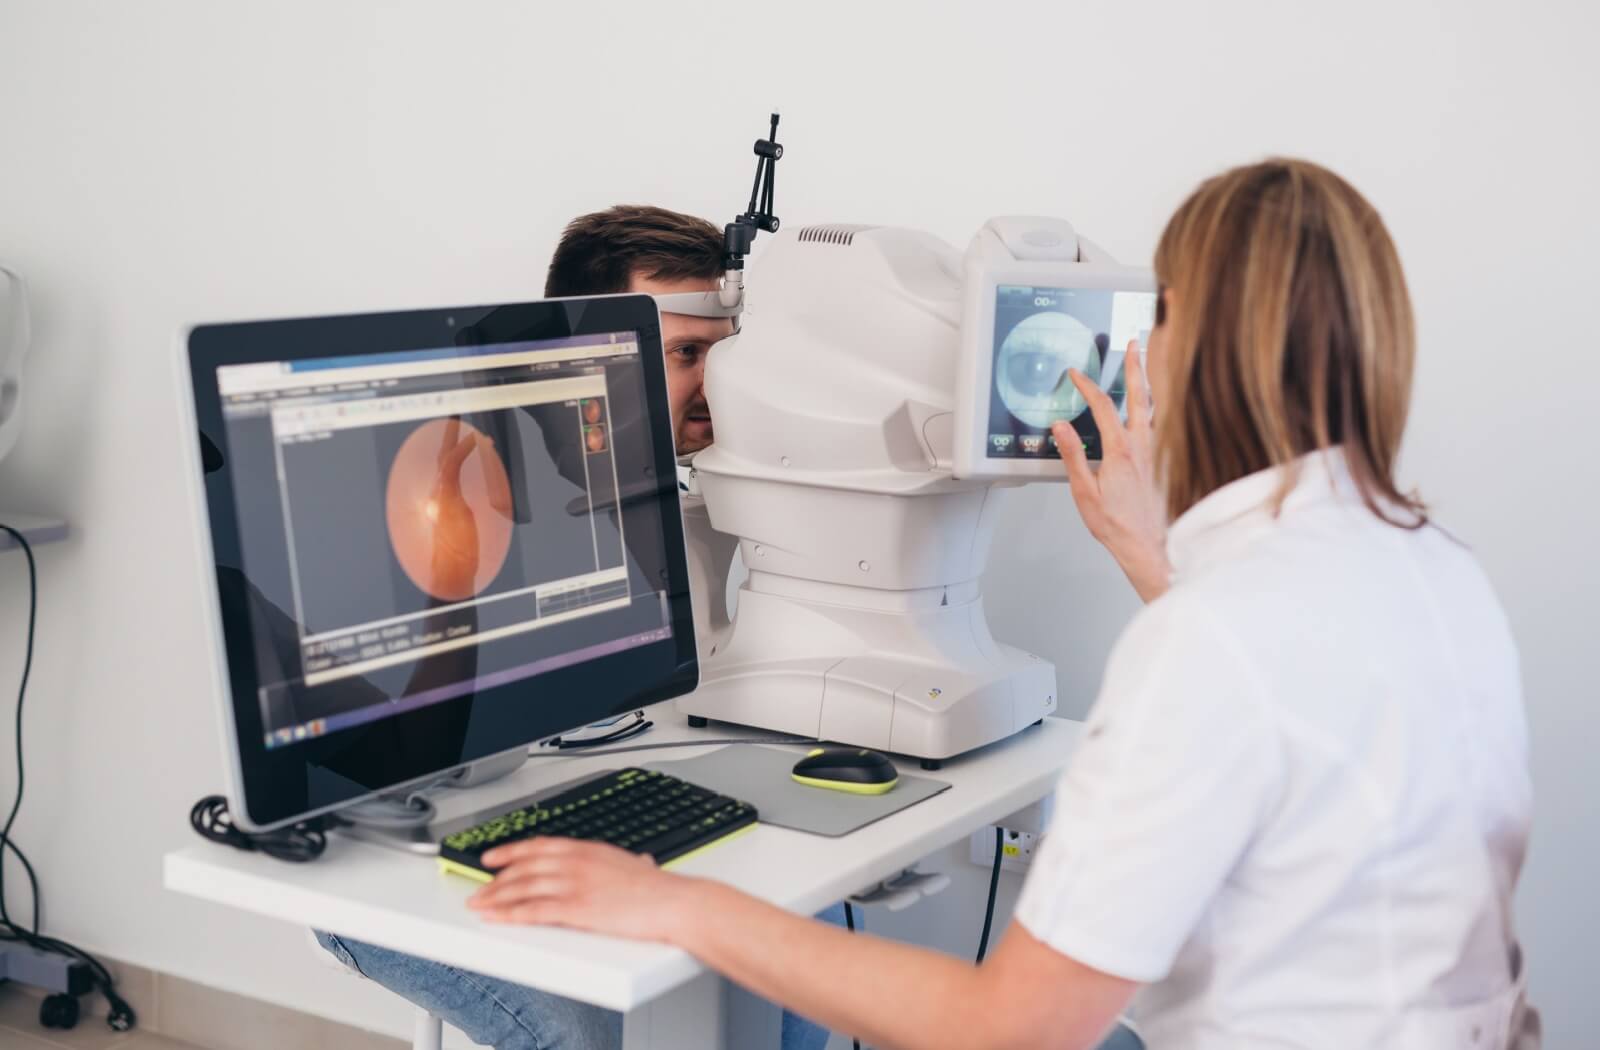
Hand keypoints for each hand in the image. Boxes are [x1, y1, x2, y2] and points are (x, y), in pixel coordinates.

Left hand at [468, 839, 699, 941]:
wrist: (673, 903)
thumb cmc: (661, 889)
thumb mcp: (641, 866)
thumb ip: (632, 863)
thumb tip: (641, 861)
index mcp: (588, 849)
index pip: (539, 846)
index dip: (511, 851)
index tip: (492, 856)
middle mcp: (577, 862)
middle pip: (525, 867)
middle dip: (496, 879)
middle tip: (478, 888)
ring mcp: (575, 884)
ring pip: (523, 888)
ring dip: (496, 897)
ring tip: (479, 905)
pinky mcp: (576, 908)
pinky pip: (534, 910)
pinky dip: (510, 914)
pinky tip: (497, 918)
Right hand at [1052, 341, 1171, 602]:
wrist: (1147, 545)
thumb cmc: (1117, 524)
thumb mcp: (1084, 491)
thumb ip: (1072, 455)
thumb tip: (1060, 427)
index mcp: (1121, 450)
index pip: (1102, 406)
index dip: (1087, 386)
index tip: (1076, 375)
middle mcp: (1143, 446)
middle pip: (1140, 396)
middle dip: (1136, 367)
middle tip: (1134, 344)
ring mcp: (1156, 452)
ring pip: (1155, 407)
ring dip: (1149, 382)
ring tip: (1146, 363)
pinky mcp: (1162, 461)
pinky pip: (1160, 424)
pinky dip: (1156, 406)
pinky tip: (1153, 405)